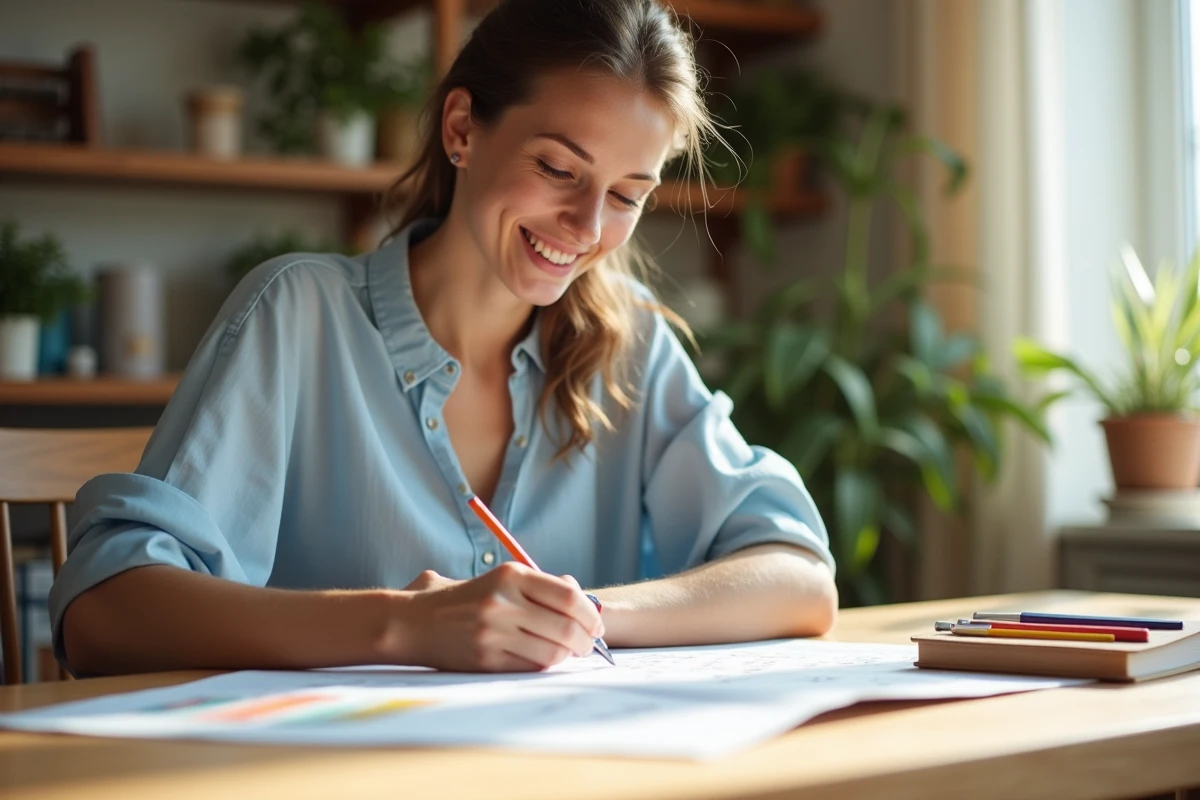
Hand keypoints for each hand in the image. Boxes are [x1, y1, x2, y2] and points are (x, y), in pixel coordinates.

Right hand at [396, 563, 603, 671]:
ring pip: (552, 651)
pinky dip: (545, 665)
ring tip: (567, 653)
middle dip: (586, 640)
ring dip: (567, 656)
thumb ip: (538, 585)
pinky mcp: (485, 659)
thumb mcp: (500, 579)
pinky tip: (543, 659)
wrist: (414, 622)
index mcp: (510, 575)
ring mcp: (493, 632)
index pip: (568, 596)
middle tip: (588, 645)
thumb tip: (580, 595)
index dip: (590, 613)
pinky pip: (531, 666)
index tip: (596, 624)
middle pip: (566, 627)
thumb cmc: (465, 599)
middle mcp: (502, 601)